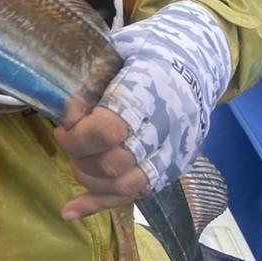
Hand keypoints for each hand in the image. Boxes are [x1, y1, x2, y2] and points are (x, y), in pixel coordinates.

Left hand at [55, 1, 231, 219]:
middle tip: (68, 139)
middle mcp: (166, 128)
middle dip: (80, 156)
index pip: (109, 131)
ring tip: (77, 160)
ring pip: (126, 186)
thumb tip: (68, 113)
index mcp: (150, 91)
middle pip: (114, 164)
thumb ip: (91, 81)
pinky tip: (70, 210)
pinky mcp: (173, 169)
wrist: (196, 62)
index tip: (65, 124)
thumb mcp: (117, 50)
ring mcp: (174, 153)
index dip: (78, 135)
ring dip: (89, 180)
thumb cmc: (148, 51)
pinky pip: (135, 196)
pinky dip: (100, 204)